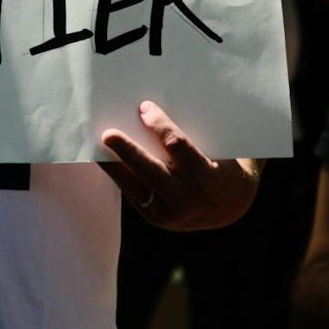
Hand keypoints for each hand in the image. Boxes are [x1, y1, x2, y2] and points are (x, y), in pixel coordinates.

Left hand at [99, 100, 259, 230]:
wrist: (230, 206)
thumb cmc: (220, 166)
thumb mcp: (216, 150)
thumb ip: (188, 137)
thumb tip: (150, 111)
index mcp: (206, 176)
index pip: (177, 145)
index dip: (160, 124)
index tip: (145, 108)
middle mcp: (187, 198)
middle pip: (150, 170)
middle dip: (127, 150)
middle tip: (108, 133)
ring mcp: (171, 213)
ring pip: (135, 187)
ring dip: (114, 167)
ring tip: (98, 149)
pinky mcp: (157, 220)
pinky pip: (134, 197)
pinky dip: (121, 178)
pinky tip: (109, 163)